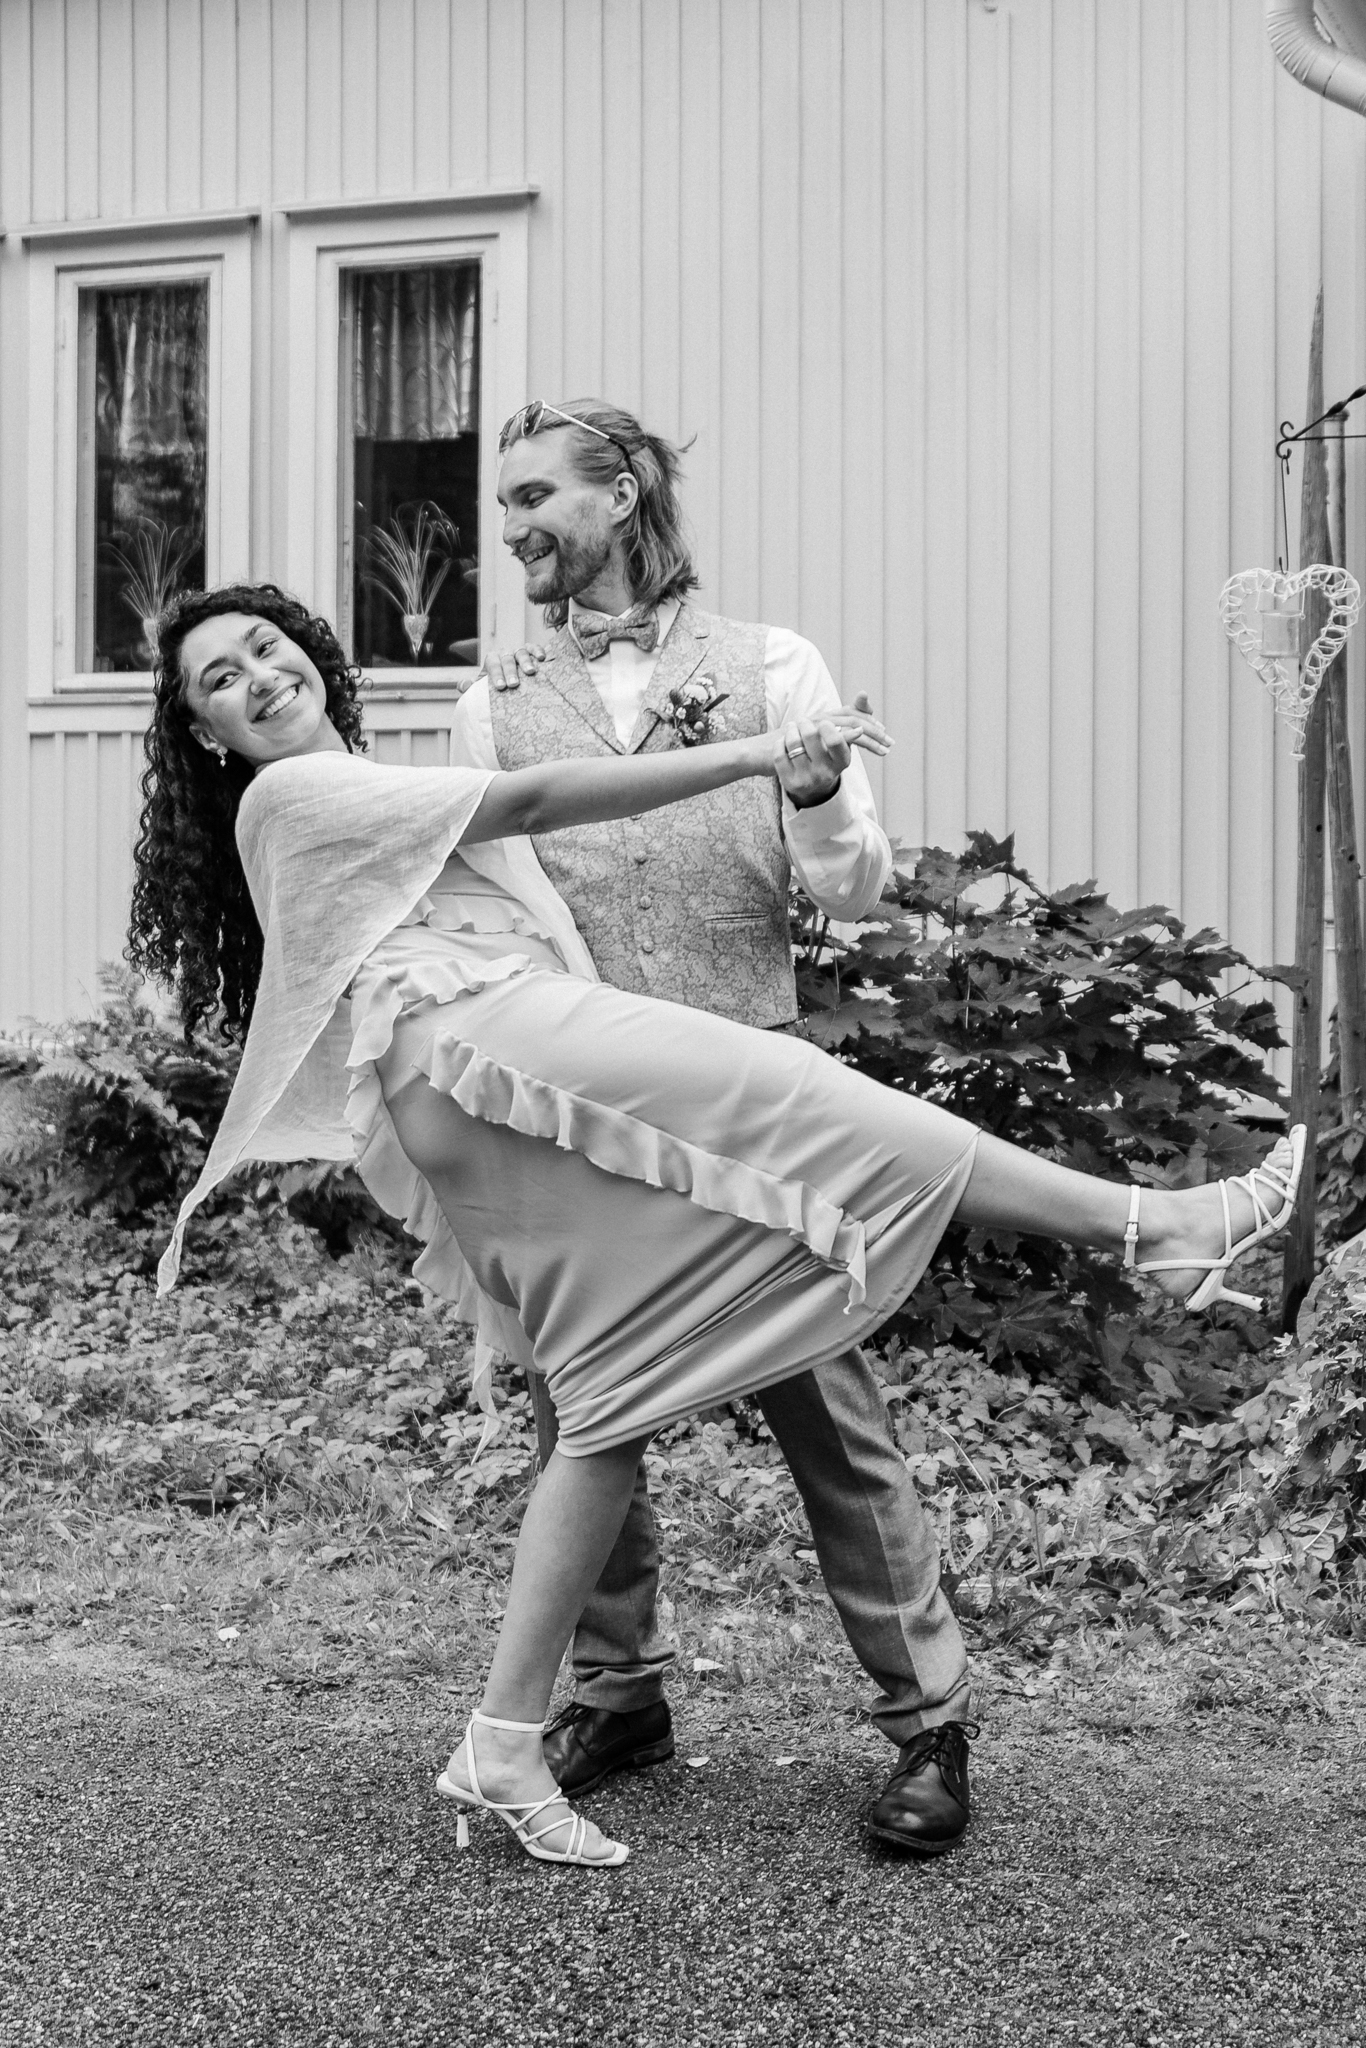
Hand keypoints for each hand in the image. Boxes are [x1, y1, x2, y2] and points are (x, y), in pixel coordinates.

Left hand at [456, 643, 547, 696]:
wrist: (510, 680)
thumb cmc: (497, 684)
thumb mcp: (483, 686)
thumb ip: (472, 686)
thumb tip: (461, 685)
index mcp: (492, 659)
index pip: (492, 664)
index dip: (496, 674)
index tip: (500, 687)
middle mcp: (505, 653)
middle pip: (507, 659)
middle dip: (510, 672)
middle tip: (514, 685)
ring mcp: (518, 651)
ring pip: (521, 652)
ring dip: (526, 662)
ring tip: (530, 672)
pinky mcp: (531, 651)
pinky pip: (535, 648)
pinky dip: (538, 651)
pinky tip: (543, 658)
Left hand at [771, 705, 890, 807]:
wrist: (810, 783)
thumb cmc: (829, 754)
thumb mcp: (844, 738)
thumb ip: (857, 715)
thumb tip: (863, 693)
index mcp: (841, 761)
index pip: (835, 740)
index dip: (827, 727)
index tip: (823, 723)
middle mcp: (825, 773)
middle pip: (810, 735)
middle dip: (805, 723)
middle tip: (804, 721)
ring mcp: (806, 779)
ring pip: (793, 743)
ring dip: (791, 729)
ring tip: (792, 727)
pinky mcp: (789, 782)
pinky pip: (779, 754)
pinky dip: (780, 743)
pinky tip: (784, 743)